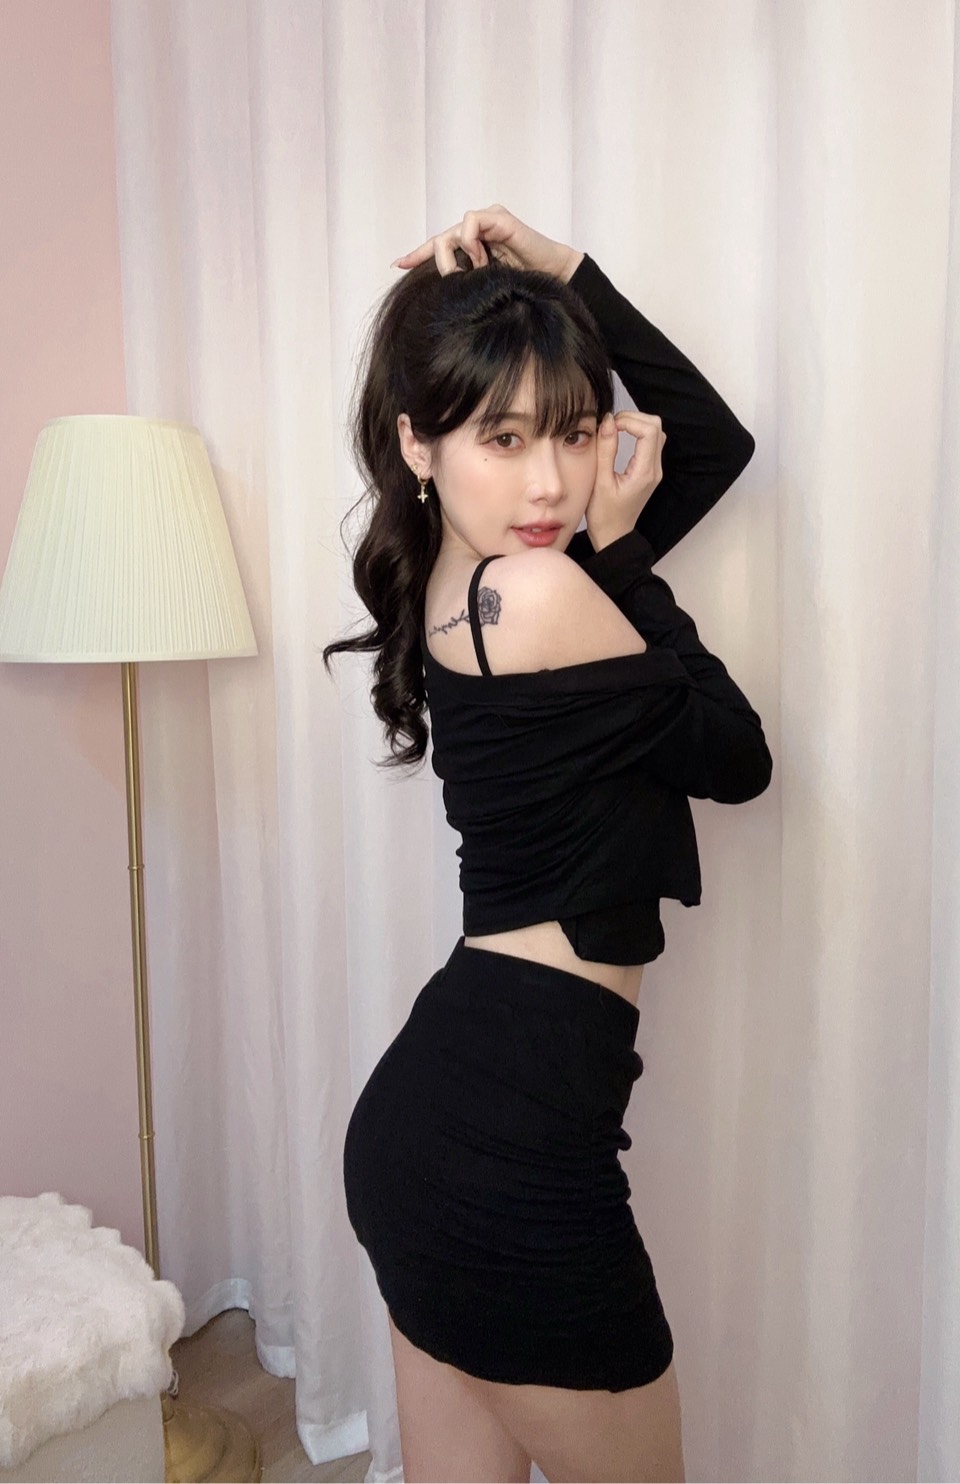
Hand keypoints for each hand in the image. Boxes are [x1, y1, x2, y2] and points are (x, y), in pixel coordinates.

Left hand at [390, 204, 581, 280]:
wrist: (553, 280)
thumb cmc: (522, 286)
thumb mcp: (485, 286)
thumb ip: (465, 282)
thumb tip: (443, 292)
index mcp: (472, 245)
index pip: (439, 246)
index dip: (418, 254)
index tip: (397, 264)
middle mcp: (477, 229)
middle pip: (441, 239)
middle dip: (438, 260)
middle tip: (450, 278)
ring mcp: (488, 221)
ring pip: (453, 231)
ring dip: (460, 256)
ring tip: (478, 270)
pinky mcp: (499, 217)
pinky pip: (471, 222)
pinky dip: (471, 241)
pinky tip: (483, 258)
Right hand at [585, 410, 665, 551]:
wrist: (613, 535)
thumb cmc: (604, 515)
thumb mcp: (600, 482)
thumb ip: (605, 449)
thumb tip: (608, 421)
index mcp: (644, 473)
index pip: (649, 431)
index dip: (629, 420)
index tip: (610, 425)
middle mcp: (655, 469)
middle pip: (656, 426)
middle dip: (633, 418)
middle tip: (611, 424)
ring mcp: (654, 470)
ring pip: (655, 432)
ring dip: (636, 424)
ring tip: (613, 430)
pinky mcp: (649, 470)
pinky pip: (650, 442)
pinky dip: (636, 433)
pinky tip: (620, 437)